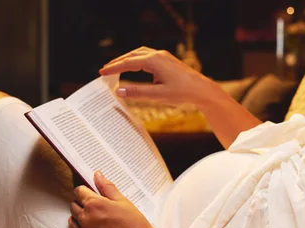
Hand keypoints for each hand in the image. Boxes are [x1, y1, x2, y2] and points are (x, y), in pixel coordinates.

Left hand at [68, 171, 161, 227]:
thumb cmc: (134, 223)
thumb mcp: (123, 201)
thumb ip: (107, 187)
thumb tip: (97, 174)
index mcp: (94, 204)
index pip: (79, 191)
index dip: (84, 191)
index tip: (89, 194)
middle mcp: (85, 218)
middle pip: (73, 206)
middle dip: (81, 204)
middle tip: (94, 209)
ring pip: (71, 221)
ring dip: (78, 219)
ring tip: (92, 221)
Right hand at [99, 47, 217, 106]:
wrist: (202, 90)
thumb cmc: (182, 93)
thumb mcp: (158, 95)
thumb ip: (137, 92)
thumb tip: (118, 91)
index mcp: (154, 61)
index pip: (128, 63)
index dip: (114, 68)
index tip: (102, 72)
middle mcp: (158, 55)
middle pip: (132, 55)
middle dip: (118, 62)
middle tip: (105, 69)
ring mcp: (163, 57)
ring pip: (140, 54)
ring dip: (127, 60)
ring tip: (116, 67)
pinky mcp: (167, 61)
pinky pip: (147, 57)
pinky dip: (136, 61)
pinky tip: (134, 67)